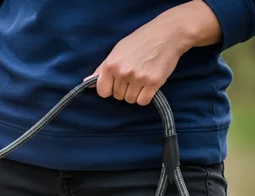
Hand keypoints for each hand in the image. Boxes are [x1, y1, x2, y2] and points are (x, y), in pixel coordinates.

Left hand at [86, 1, 221, 105]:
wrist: (168, 33)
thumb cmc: (140, 41)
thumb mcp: (117, 51)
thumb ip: (101, 69)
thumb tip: (86, 82)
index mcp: (111, 65)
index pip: (102, 92)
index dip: (109, 88)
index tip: (117, 81)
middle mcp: (123, 73)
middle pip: (117, 96)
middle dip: (124, 89)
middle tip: (134, 74)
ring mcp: (138, 78)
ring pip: (130, 100)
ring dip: (135, 93)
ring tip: (142, 77)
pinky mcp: (154, 83)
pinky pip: (143, 102)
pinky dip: (146, 97)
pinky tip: (149, 85)